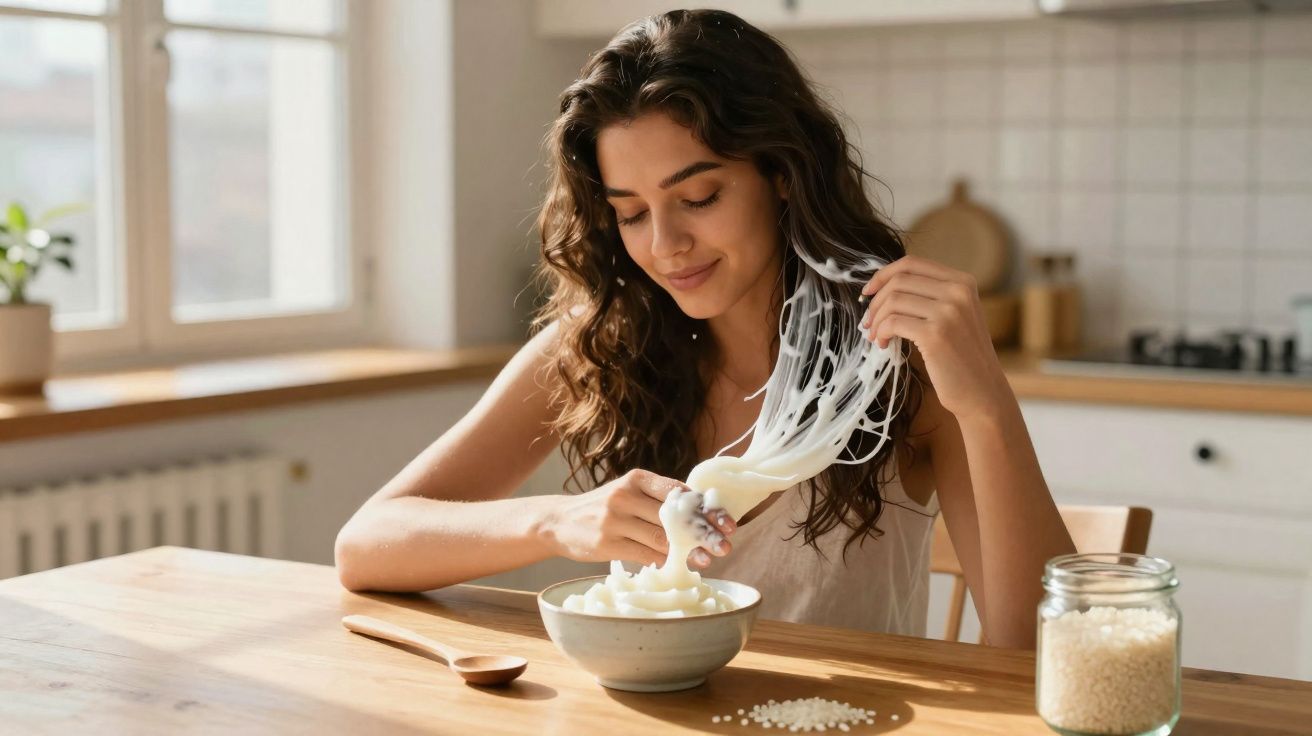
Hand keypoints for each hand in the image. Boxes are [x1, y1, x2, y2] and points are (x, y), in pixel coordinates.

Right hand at [543, 469, 734, 567]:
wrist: (560, 521)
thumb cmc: (605, 506)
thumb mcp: (630, 491)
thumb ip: (660, 498)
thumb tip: (704, 514)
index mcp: (637, 478)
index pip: (679, 492)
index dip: (706, 509)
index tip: (728, 523)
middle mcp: (625, 495)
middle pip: (673, 517)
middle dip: (702, 533)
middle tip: (725, 545)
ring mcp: (614, 520)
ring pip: (660, 538)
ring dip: (687, 552)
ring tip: (706, 560)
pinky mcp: (607, 543)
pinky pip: (643, 555)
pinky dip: (663, 562)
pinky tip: (678, 567)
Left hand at [859, 256, 1011, 421]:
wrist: (983, 393)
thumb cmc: (962, 358)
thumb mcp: (955, 316)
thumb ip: (931, 297)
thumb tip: (883, 287)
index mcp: (963, 282)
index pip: (912, 263)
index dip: (883, 274)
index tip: (868, 292)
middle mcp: (958, 292)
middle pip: (899, 280)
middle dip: (876, 301)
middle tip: (869, 322)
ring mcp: (948, 312)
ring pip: (893, 300)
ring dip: (876, 319)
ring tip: (876, 336)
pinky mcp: (935, 334)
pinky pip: (892, 322)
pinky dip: (881, 332)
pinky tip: (884, 344)